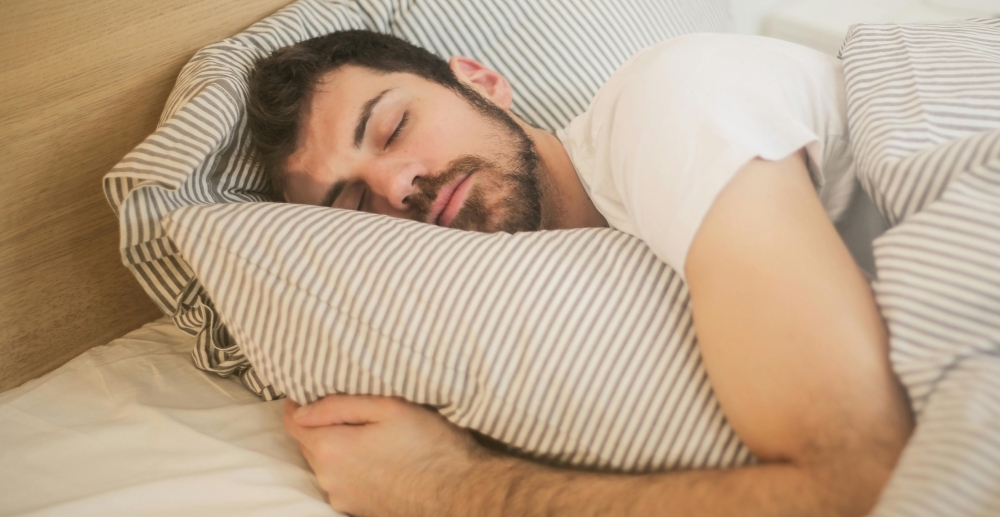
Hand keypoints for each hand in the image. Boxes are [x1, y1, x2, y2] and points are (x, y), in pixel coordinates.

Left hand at [283, 395, 489, 516]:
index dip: (296, 402)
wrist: (459, 492)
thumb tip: (301, 408)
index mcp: (331, 449)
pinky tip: (377, 456)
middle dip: (320, 423)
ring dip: (337, 446)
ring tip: (368, 432)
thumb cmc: (429, 445)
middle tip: (349, 406)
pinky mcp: (358, 509)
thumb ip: (338, 405)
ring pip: (326, 463)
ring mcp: (343, 497)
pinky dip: (350, 466)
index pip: (293, 422)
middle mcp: (329, 479)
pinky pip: (342, 480)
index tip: (308, 389)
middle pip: (309, 443)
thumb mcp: (388, 407)